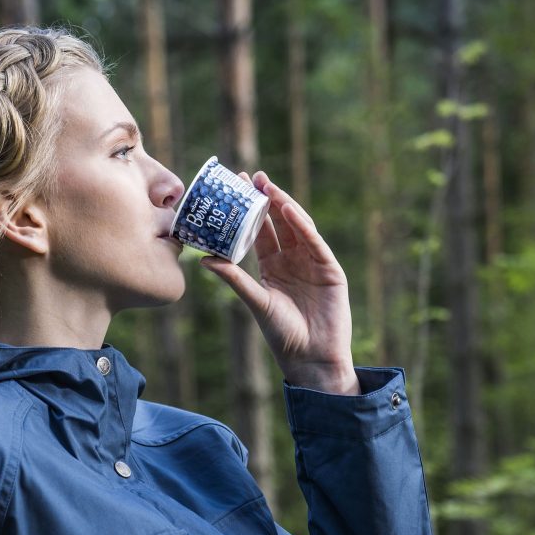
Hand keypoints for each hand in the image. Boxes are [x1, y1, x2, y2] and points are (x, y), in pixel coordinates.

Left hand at [199, 170, 358, 394]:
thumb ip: (234, 279)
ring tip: (267, 186)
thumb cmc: (282, 335)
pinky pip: (314, 242)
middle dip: (266, 199)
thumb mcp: (255, 302)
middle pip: (278, 223)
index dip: (249, 210)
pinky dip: (302, 225)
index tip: (235, 187)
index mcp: (272, 267)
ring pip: (297, 227)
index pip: (260, 232)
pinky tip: (288, 209)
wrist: (311, 358)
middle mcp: (293, 261)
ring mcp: (313, 263)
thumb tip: (204, 259)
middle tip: (251, 176)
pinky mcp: (330, 270)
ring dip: (283, 205)